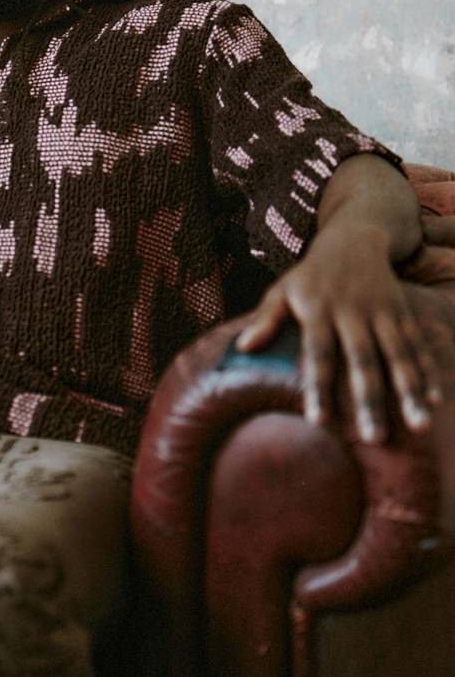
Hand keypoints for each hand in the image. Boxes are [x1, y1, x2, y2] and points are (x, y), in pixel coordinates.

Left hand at [236, 222, 441, 441]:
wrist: (353, 239)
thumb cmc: (310, 275)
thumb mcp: (282, 289)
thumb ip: (265, 319)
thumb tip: (241, 347)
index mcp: (318, 309)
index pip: (318, 353)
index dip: (319, 387)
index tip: (319, 422)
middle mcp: (352, 312)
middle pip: (363, 359)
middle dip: (370, 399)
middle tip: (375, 437)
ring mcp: (381, 312)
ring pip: (398, 354)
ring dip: (410, 390)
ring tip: (419, 425)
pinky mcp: (402, 311)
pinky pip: (416, 345)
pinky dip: (427, 372)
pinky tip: (434, 401)